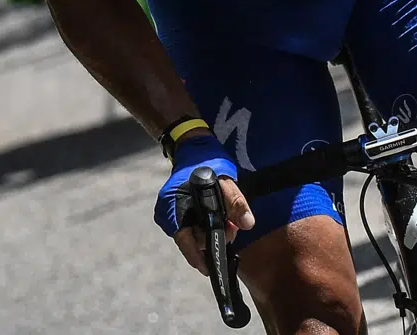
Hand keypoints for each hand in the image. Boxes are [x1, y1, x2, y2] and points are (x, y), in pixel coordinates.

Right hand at [153, 134, 255, 274]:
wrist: (195, 149)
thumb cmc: (208, 163)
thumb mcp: (225, 181)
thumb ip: (236, 203)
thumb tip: (248, 224)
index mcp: (174, 206)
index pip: (183, 240)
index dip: (197, 255)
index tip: (210, 268)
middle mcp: (168, 213)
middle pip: (190, 239)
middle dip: (212, 241)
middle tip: (231, 234)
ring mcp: (172, 214)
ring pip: (194, 234)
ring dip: (212, 234)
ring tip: (230, 226)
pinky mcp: (180, 213)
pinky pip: (194, 227)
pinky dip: (208, 227)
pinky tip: (223, 222)